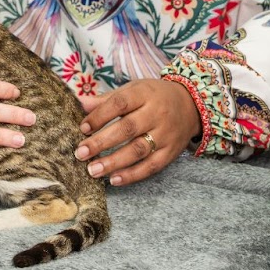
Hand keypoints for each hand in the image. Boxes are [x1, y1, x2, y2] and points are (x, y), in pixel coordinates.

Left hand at [74, 77, 198, 185]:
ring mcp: (165, 134)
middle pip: (127, 129)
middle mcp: (156, 114)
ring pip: (138, 150)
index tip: (82, 128)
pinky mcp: (171, 152)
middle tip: (80, 153)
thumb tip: (78, 103)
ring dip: (114, 162)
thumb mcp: (133, 90)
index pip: (119, 103)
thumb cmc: (153, 97)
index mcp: (144, 94)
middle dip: (101, 142)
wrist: (191, 105)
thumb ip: (106, 100)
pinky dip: (132, 175)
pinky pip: (151, 166)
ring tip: (92, 170)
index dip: (100, 116)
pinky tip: (114, 179)